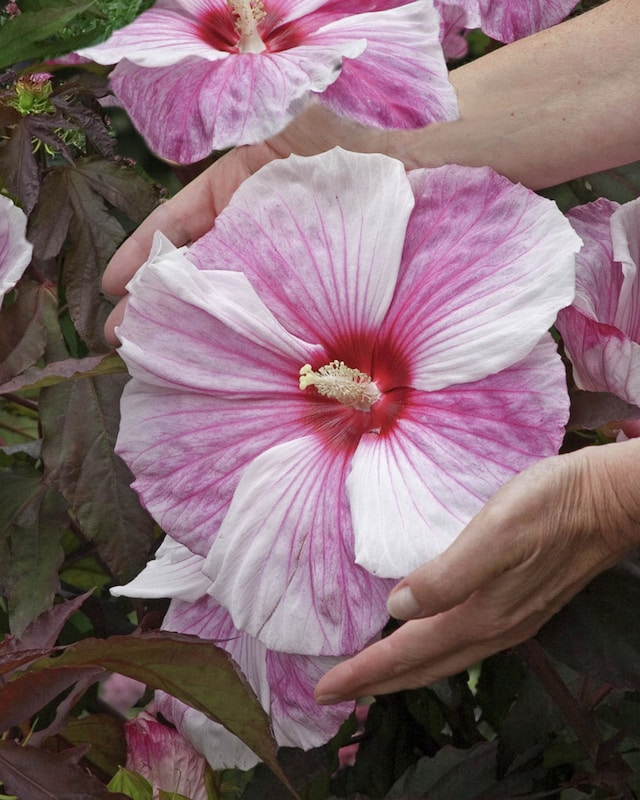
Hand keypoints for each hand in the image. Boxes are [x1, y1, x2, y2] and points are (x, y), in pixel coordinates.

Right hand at [102, 103, 392, 343]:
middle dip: (158, 305)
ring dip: (196, 329)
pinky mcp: (318, 290)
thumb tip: (171, 244)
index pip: (175, 226)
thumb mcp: (264, 146)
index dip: (141, 257)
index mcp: (237, 188)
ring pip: (230, 299)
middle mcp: (257, 231)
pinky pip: (273, 315)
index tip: (112, 288)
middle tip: (124, 340)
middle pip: (196, 272)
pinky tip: (224, 360)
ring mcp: (285, 263)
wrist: (413, 154)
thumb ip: (221, 191)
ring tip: (160, 360)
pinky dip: (248, 336)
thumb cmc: (339, 132)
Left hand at [315, 438, 639, 700]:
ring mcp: (509, 620)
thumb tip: (398, 609)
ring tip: (374, 676)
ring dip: (404, 672)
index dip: (364, 673)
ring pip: (444, 659)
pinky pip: (463, 643)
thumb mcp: (495, 533)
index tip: (325, 689)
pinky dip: (433, 653)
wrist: (607, 502)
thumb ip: (447, 576)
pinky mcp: (520, 604)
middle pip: (423, 667)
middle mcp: (492, 627)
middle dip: (377, 683)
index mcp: (478, 614)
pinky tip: (428, 639)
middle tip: (336, 693)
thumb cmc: (550, 508)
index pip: (405, 653)